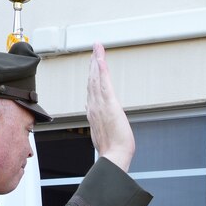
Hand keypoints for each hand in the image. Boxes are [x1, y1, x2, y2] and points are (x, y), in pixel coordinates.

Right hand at [86, 43, 135, 171]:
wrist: (114, 156)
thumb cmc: (112, 150)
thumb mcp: (103, 134)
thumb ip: (98, 122)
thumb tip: (94, 115)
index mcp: (93, 113)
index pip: (91, 90)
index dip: (91, 76)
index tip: (93, 65)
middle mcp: (94, 106)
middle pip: (92, 81)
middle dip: (93, 64)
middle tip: (95, 50)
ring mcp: (100, 104)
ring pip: (96, 78)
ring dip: (96, 61)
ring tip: (97, 48)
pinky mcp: (109, 104)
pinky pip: (103, 82)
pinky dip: (101, 69)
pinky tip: (100, 59)